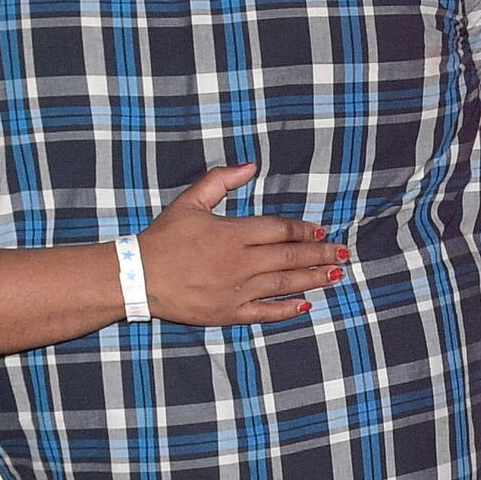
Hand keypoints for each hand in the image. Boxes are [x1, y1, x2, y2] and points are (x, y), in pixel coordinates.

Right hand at [136, 163, 347, 323]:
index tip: (322, 231)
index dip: (304, 230)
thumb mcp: (189, 202)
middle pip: (289, 257)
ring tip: (335, 275)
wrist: (137, 276)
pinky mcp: (228, 313)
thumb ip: (220, 181)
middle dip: (319, 254)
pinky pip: (265, 313)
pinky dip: (287, 310)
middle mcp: (240, 262)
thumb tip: (251, 166)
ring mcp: (236, 290)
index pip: (279, 230)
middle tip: (343, 253)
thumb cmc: (163, 237)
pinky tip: (306, 305)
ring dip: (312, 278)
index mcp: (232, 233)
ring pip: (284, 284)